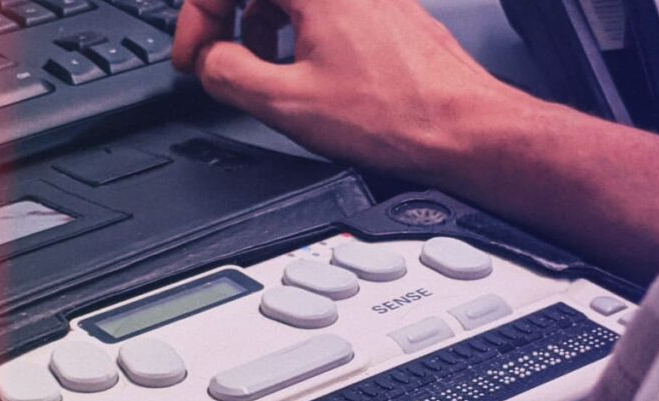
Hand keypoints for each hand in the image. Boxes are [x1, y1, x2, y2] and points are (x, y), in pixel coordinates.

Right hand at [173, 0, 525, 181]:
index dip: (197, 18)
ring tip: (262, 70)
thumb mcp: (285, 103)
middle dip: (228, 18)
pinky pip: (322, 2)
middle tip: (215, 59)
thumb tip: (209, 61)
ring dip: (261, 23)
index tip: (194, 55)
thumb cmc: (397, 116)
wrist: (463, 129)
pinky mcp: (383, 6)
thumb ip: (226, 73)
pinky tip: (303, 67)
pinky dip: (297, 27)